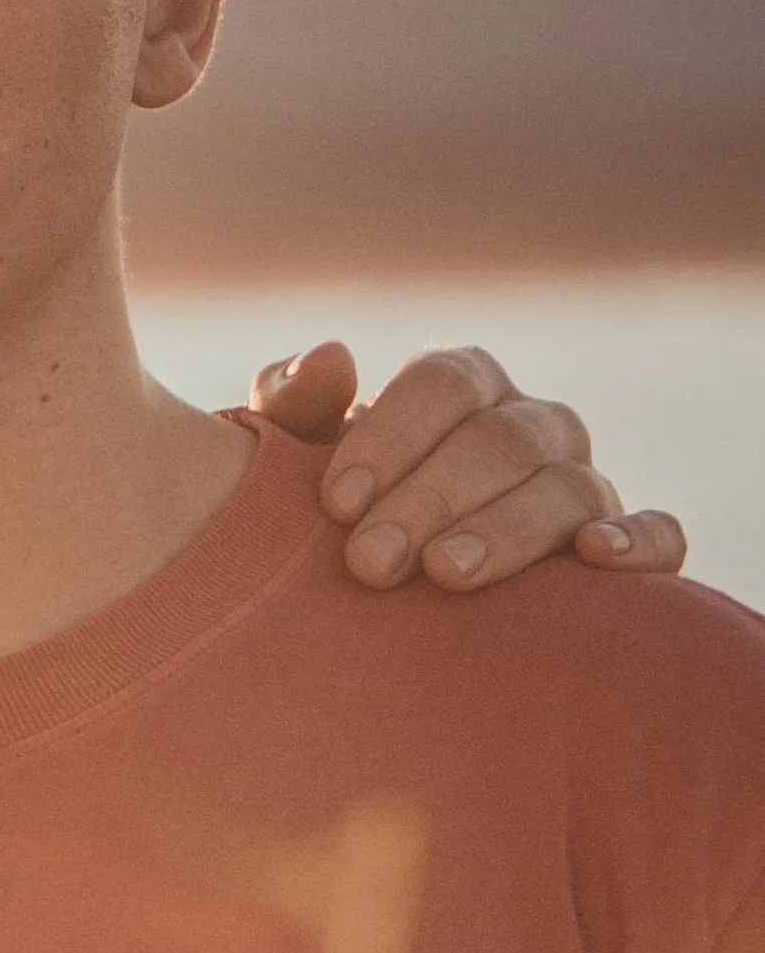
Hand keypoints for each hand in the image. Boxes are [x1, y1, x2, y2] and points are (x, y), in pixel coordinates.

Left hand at [250, 341, 686, 592]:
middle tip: (368, 564)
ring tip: (444, 575)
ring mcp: (583, 482)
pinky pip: (659, 533)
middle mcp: (530, 425)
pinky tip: (593, 557)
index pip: (445, 383)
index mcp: (463, 387)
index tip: (336, 503)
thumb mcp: (295, 462)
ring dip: (506, 531)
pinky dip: (639, 541)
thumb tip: (334, 355)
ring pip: (568, 489)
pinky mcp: (622, 543)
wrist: (374, 597)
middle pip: (500, 441)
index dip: (391, 437)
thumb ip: (294, 407)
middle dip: (430, 500)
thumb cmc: (339, 515)